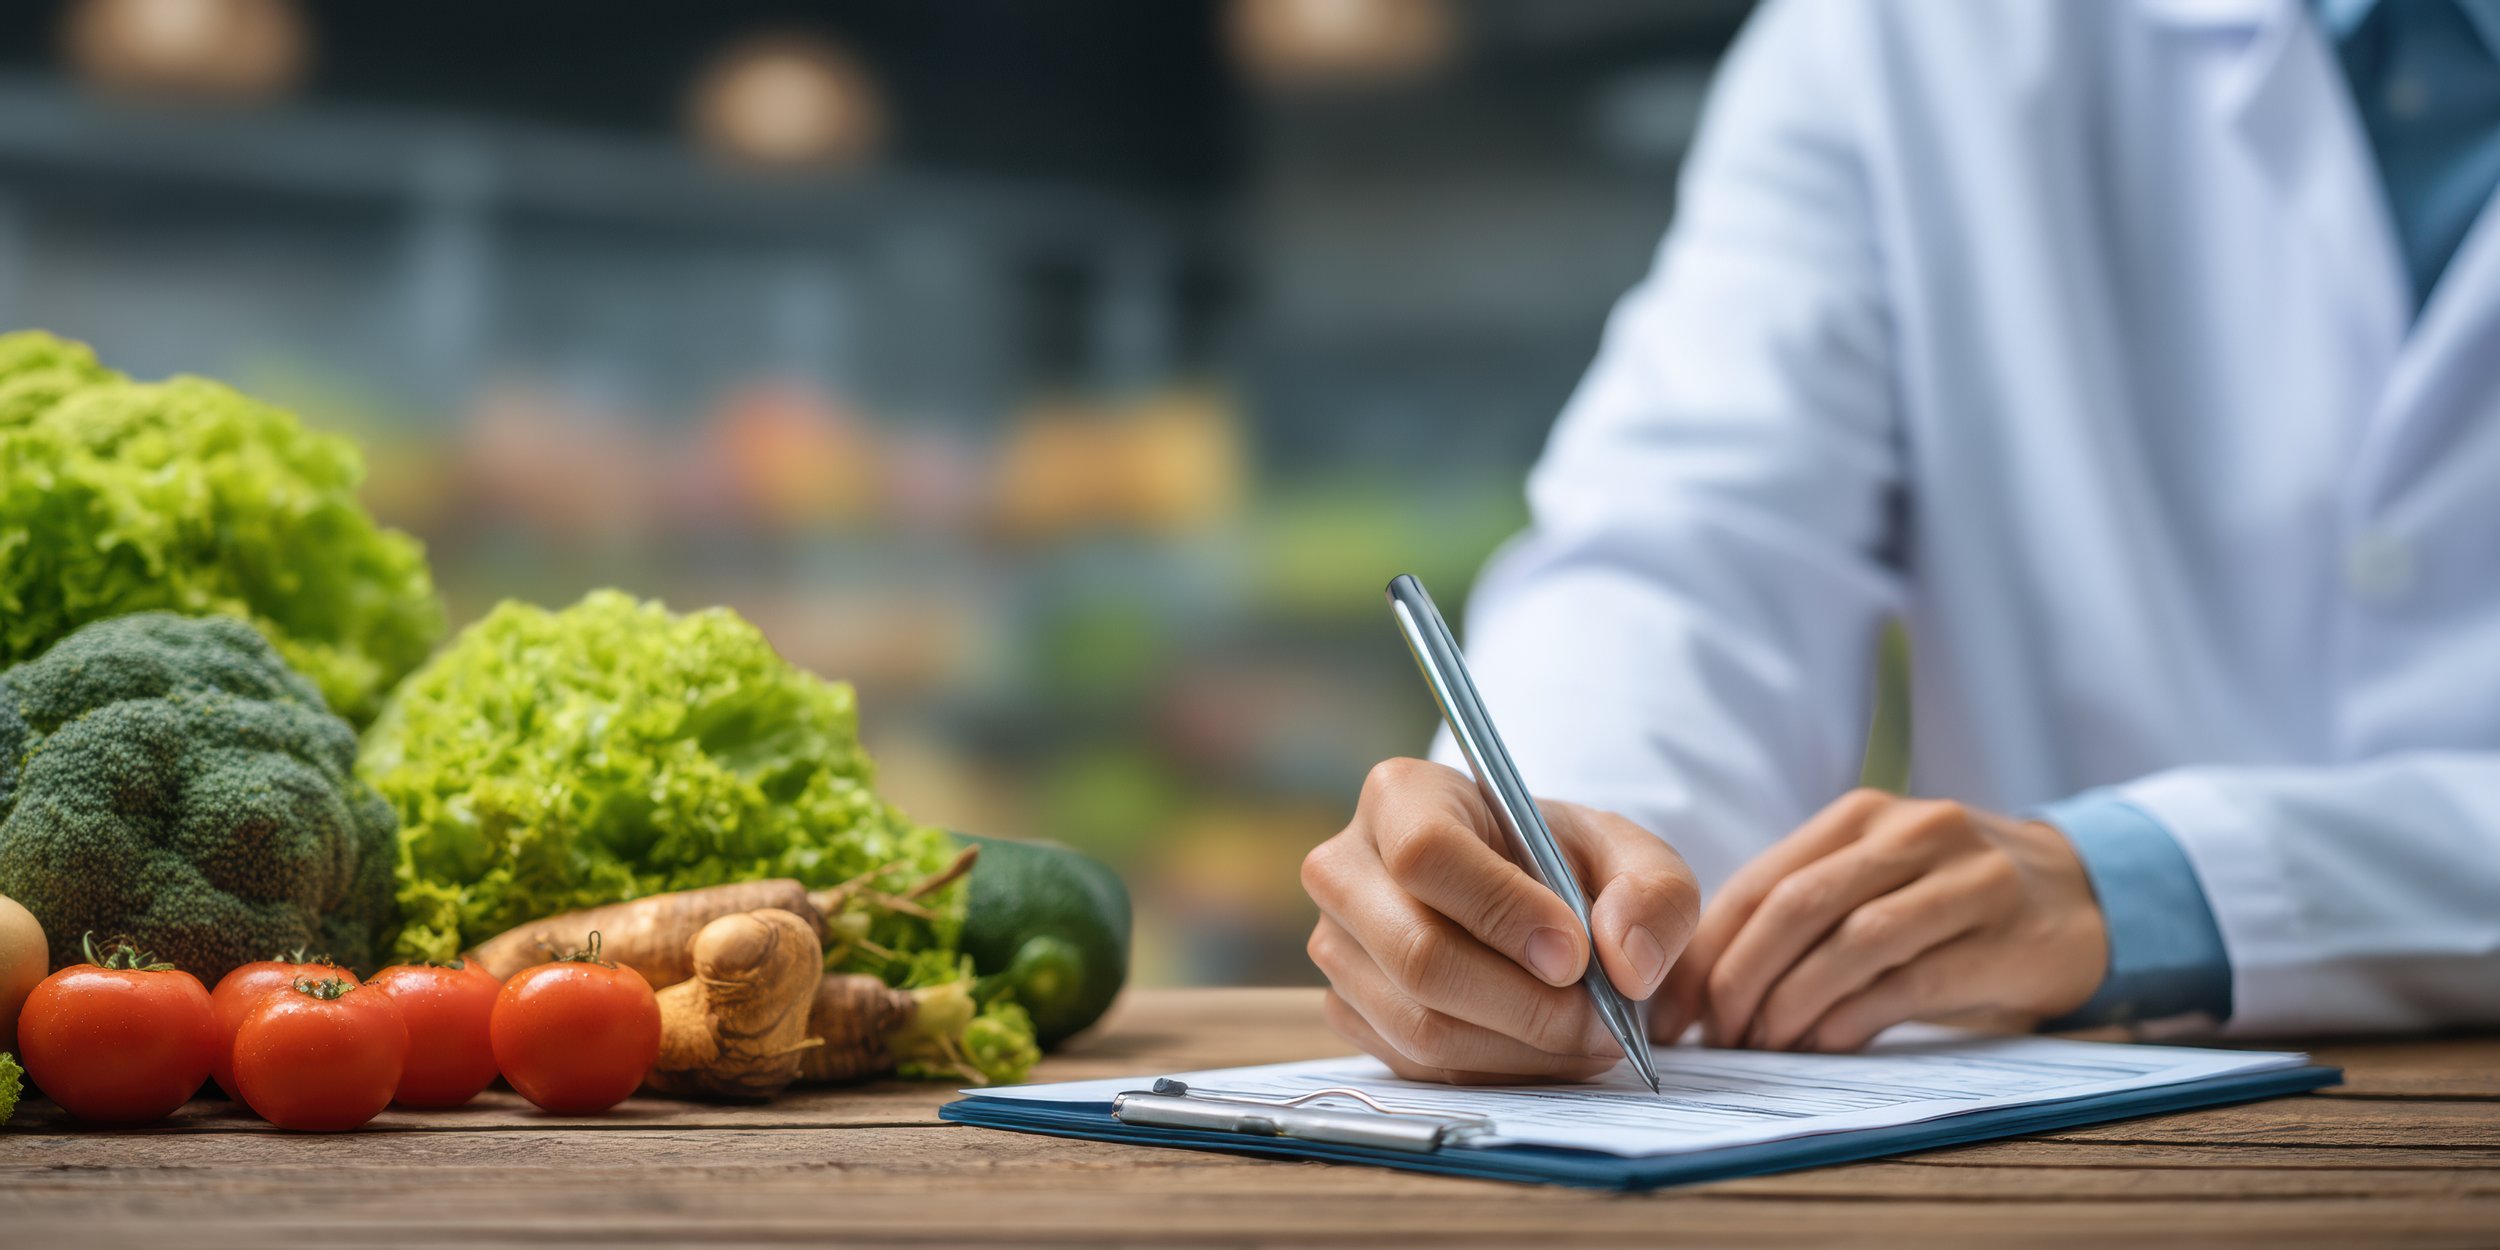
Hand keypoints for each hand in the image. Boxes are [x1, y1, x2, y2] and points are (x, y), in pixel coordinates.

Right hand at [1301, 758, 1700, 1083]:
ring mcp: (1335, 945)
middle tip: (1603, 1019)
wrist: (1519, 894)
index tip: (1576, 954)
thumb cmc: (1563, 862)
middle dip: (1527, 1006)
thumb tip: (1625, 963)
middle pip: (1418, 956)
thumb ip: (1654, 893)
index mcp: (1400, 796)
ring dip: (1522, 1049)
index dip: (1503, 913)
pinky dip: (1496, 1071)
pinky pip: (1417, 1067)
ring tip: (1589, 1035)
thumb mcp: (1630, 854)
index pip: (1427, 856)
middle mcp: (1345, 868)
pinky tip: (1545, 1048)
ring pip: (1419, 1026)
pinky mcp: (1345, 1010)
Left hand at [1661, 789, 2107, 1052]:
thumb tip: (1704, 992)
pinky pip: (1907, 981)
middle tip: (1715, 1038)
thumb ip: (1804, 916)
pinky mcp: (2003, 933)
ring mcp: (1963, 877)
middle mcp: (1910, 831)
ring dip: (1792, 1004)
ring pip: (1850, 942)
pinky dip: (1853, 1020)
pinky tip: (1825, 1047)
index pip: (1760, 882)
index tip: (1672, 1012)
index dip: (1706, 951)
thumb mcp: (1878, 884)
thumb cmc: (1952, 904)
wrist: (2084, 898)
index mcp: (1860, 816)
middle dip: (1739, 980)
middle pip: (1796, 906)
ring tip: (1764, 1047)